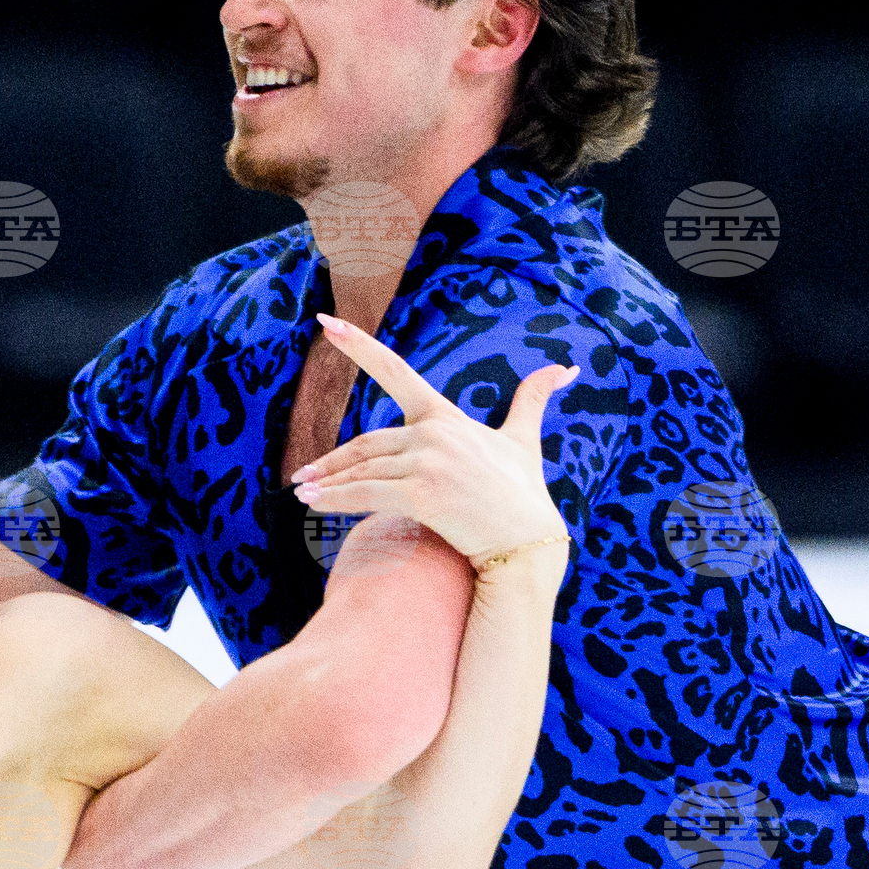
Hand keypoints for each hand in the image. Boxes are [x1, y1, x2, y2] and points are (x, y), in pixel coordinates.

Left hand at [290, 318, 575, 571]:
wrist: (527, 544)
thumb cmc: (522, 494)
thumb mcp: (525, 439)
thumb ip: (534, 399)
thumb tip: (566, 368)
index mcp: (446, 417)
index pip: (396, 372)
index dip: (359, 346)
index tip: (327, 325)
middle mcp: (433, 434)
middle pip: (366, 443)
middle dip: (333, 461)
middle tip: (303, 475)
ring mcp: (428, 463)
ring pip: (361, 470)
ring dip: (327, 483)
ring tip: (302, 492)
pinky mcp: (422, 494)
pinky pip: (365, 495)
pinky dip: (335, 499)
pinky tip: (311, 504)